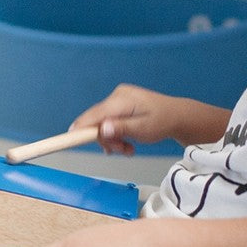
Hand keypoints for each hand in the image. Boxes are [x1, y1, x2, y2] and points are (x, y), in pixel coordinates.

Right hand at [71, 84, 227, 154]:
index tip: (70, 136)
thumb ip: (122, 129)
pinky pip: (109, 121)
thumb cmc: (163, 122)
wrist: (176, 116)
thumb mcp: (144, 130)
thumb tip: (102, 129)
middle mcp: (117, 96)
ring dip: (112, 139)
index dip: (81, 126)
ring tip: (128, 149)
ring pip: (103, 123)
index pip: (95, 114)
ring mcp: (118, 99)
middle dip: (106, 139)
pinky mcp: (119, 104)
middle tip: (122, 151)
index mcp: (123, 100)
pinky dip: (115, 133)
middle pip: (97, 120)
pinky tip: (126, 141)